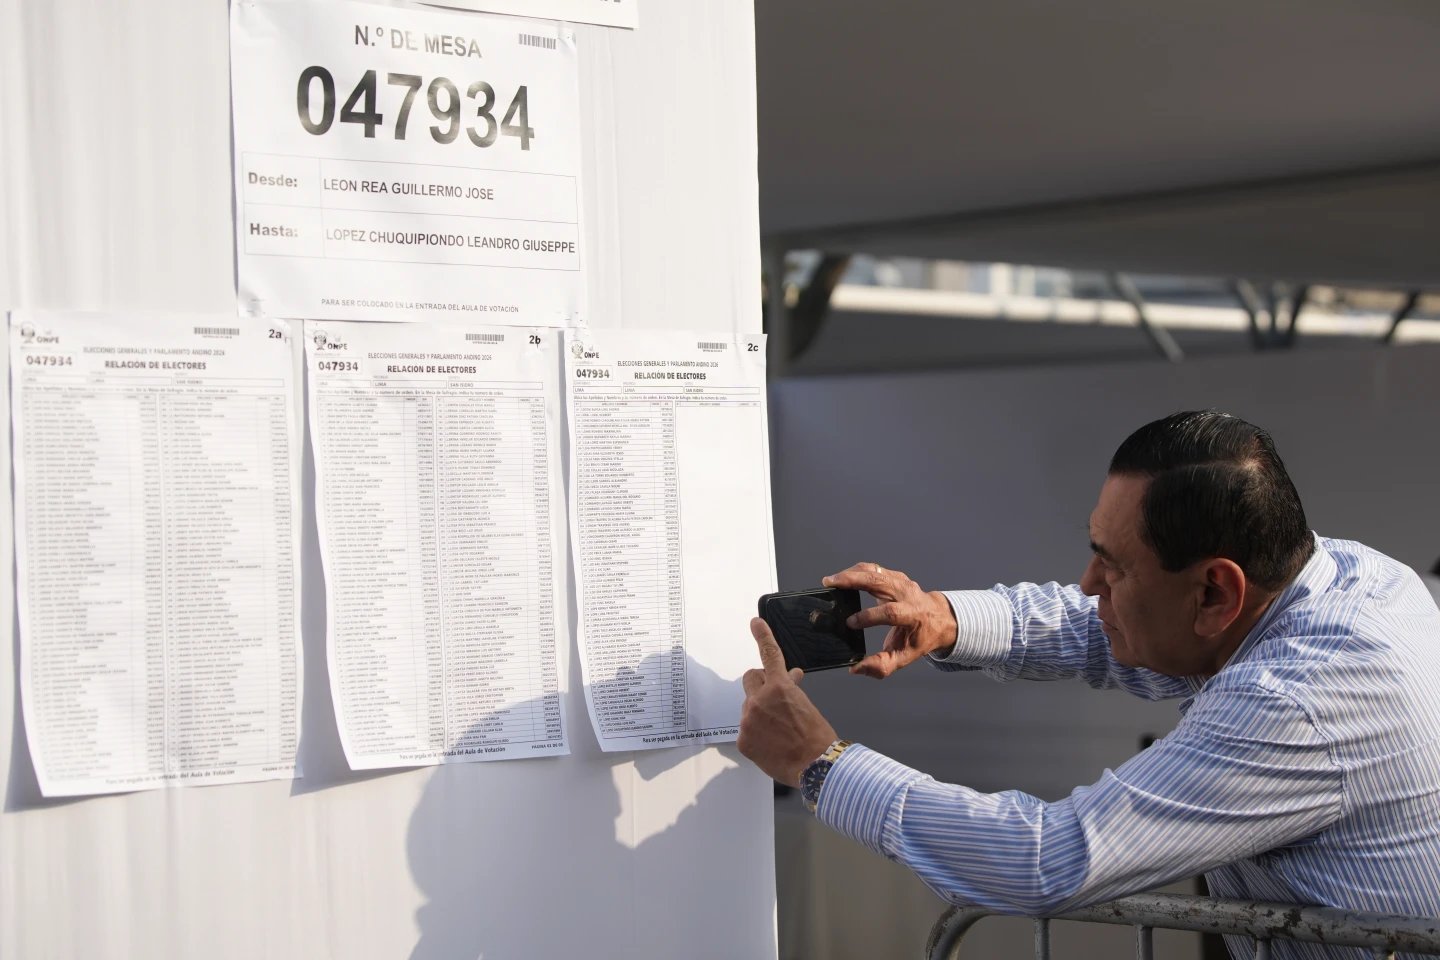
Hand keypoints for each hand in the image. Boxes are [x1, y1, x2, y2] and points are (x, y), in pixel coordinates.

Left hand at [737, 618, 837, 786]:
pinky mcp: (743, 740)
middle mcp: (759, 700)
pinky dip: (756, 734)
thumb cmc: (816, 735)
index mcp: (779, 687)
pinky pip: (746, 730)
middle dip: (760, 684)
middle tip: (773, 696)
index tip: (755, 622)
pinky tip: (771, 743)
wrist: (815, 766)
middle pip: (750, 680)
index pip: (769, 654)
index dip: (762, 635)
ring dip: (760, 712)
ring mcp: (748, 720)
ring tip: (778, 729)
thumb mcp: (806, 704)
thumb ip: (791, 689)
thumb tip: (790, 678)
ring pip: (749, 707)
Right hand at [823, 563, 957, 678]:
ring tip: (831, 580)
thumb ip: (882, 665)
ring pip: (874, 571)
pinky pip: (874, 569)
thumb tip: (856, 668)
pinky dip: (856, 571)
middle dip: (853, 581)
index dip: (869, 616)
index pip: (890, 612)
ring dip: (850, 573)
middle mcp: (908, 594)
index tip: (850, 623)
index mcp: (913, 614)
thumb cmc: (922, 638)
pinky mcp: (895, 576)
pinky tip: (843, 578)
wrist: (940, 618)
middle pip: (878, 581)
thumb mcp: (906, 657)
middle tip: (831, 584)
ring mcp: (902, 582)